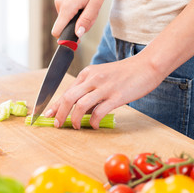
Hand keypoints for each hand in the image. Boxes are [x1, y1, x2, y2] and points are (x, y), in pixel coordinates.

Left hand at [45, 53, 164, 128]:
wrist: (147, 66)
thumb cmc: (125, 73)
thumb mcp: (102, 76)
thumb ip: (89, 90)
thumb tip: (78, 110)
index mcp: (87, 73)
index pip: (65, 91)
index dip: (54, 105)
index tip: (47, 115)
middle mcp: (93, 79)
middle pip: (68, 98)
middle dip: (59, 113)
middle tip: (57, 125)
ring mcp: (104, 87)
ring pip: (80, 105)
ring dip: (74, 119)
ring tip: (76, 127)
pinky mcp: (116, 96)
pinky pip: (98, 112)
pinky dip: (93, 121)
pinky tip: (94, 125)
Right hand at [51, 0, 108, 38]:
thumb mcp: (96, 4)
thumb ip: (86, 20)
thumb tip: (78, 34)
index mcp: (67, 7)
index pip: (57, 31)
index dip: (65, 39)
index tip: (75, 41)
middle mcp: (60, 4)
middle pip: (65, 27)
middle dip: (78, 26)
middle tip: (90, 16)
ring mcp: (59, 2)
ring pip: (67, 20)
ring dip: (79, 19)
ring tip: (88, 7)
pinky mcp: (61, 0)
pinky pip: (67, 14)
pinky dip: (76, 13)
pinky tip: (84, 4)